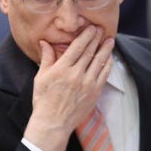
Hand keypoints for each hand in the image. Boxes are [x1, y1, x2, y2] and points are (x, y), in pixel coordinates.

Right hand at [24, 26, 114, 150]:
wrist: (53, 123)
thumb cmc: (44, 100)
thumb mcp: (40, 77)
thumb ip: (46, 58)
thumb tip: (45, 42)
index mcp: (61, 69)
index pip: (77, 47)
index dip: (86, 36)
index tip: (91, 28)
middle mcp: (76, 74)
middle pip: (89, 51)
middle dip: (96, 38)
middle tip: (101, 29)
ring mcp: (87, 84)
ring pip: (99, 61)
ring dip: (105, 49)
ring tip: (109, 40)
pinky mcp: (94, 93)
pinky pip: (104, 75)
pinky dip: (107, 64)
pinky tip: (109, 57)